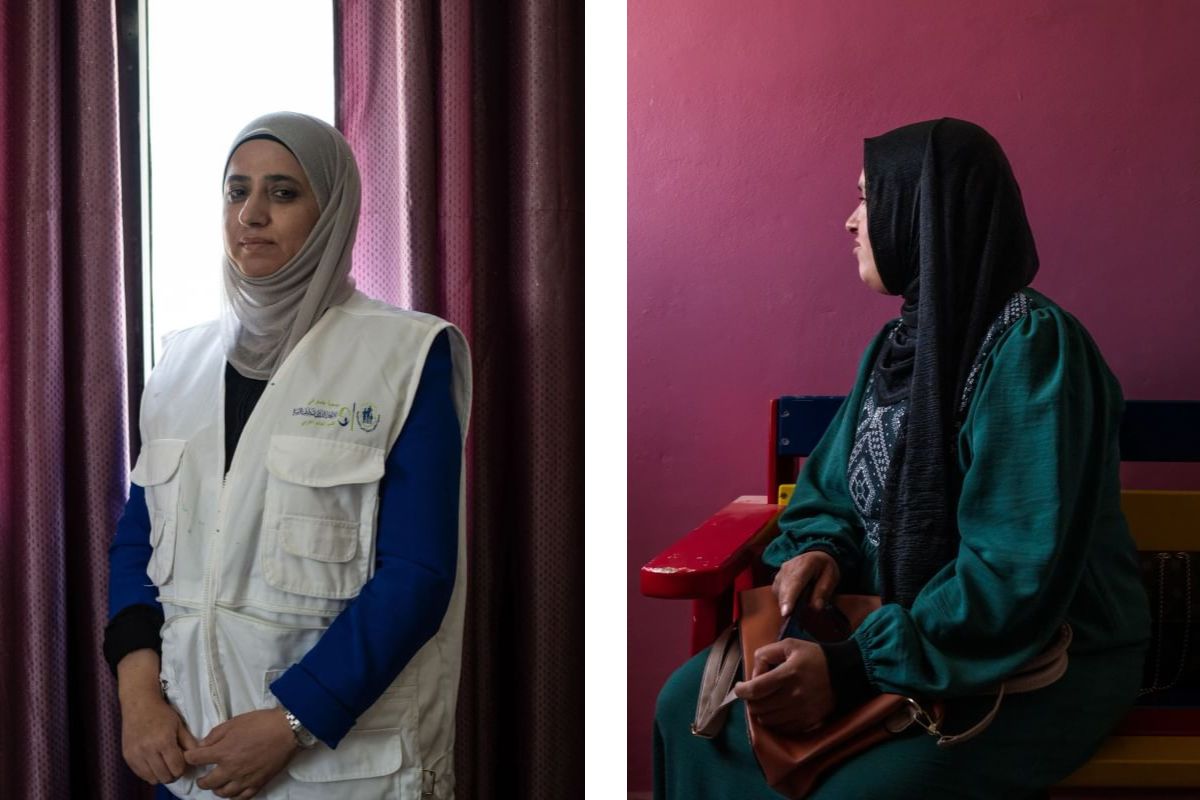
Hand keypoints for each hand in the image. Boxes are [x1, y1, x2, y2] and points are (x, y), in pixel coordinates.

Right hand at [117, 649, 199, 784]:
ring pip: (152, 779)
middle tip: (175, 765)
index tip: (183, 762)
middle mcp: (148, 750)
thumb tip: (197, 757)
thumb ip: (189, 743)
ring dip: (161, 775)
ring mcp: (135, 755)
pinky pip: (141, 775)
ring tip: (164, 764)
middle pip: (165, 777)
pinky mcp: (127, 757)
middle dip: (173, 774)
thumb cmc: (161, 714)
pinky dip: (149, 773)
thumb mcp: (179, 725)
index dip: (183, 768)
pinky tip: (153, 763)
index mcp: (164, 741)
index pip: (177, 768)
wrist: (139, 704)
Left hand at [184, 709, 299, 798]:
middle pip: (207, 783)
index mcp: (223, 752)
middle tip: (202, 777)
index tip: (191, 756)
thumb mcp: (234, 722)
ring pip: (223, 793)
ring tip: (217, 785)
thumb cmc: (261, 723)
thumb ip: (215, 735)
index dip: (190, 757)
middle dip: (201, 780)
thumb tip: (202, 745)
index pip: (196, 759)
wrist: (287, 730)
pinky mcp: (258, 783)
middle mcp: (231, 769)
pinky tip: (233, 791)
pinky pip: (242, 797)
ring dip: (216, 790)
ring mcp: (244, 779)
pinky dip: (234, 796)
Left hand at [733, 638, 834, 733]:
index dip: (741, 690)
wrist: (844, 673)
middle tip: (753, 692)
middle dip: (751, 700)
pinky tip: (776, 710)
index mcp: (789, 674)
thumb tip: (754, 673)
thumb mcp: (790, 645)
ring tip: (765, 701)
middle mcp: (794, 695)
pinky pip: (781, 728)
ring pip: (768, 720)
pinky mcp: (808, 722)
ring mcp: (801, 711)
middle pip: (759, 707)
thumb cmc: (814, 657)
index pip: (756, 689)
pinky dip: (774, 721)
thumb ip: (767, 654)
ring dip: (761, 711)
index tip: (739, 688)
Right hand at [773, 551, 839, 618]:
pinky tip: (792, 603)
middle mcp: (789, 567)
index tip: (786, 612)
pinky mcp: (777, 578)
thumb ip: (823, 591)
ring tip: (796, 608)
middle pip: (784, 589)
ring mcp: (781, 572)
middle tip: (791, 620)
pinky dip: (783, 600)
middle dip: (786, 605)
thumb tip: (816, 607)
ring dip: (785, 603)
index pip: (795, 582)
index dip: (790, 598)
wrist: (816, 556)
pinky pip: (777, 592)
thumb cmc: (824, 567)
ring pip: (778, 592)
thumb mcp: (831, 577)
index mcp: (806, 563)